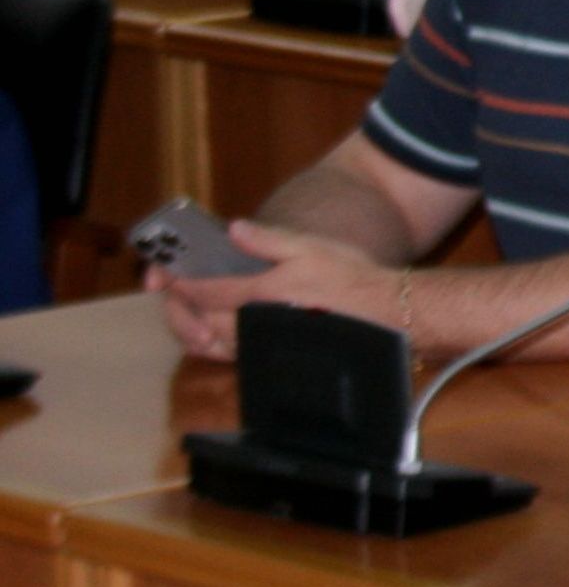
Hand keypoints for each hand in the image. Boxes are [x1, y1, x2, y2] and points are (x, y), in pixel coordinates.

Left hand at [154, 219, 405, 359]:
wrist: (383, 313)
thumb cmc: (351, 277)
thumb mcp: (311, 247)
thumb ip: (268, 239)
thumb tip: (232, 230)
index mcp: (263, 292)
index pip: (205, 290)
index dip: (179, 281)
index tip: (166, 272)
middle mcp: (256, 323)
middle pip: (198, 319)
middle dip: (178, 303)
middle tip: (170, 288)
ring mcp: (262, 345)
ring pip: (208, 342)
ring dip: (190, 325)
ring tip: (185, 309)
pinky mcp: (272, 357)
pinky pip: (227, 356)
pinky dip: (210, 344)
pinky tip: (211, 332)